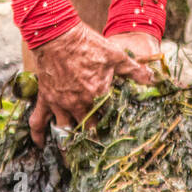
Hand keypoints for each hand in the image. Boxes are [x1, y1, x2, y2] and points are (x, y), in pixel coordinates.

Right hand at [28, 22, 153, 146]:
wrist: (58, 35)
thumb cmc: (88, 44)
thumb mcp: (115, 55)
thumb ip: (134, 70)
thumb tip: (153, 79)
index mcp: (97, 95)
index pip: (107, 119)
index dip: (112, 127)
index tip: (116, 136)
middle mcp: (78, 104)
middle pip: (86, 129)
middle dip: (92, 140)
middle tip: (96, 150)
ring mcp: (60, 103)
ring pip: (64, 131)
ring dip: (68, 144)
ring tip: (72, 157)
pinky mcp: (46, 98)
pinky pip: (38, 121)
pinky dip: (38, 134)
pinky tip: (40, 144)